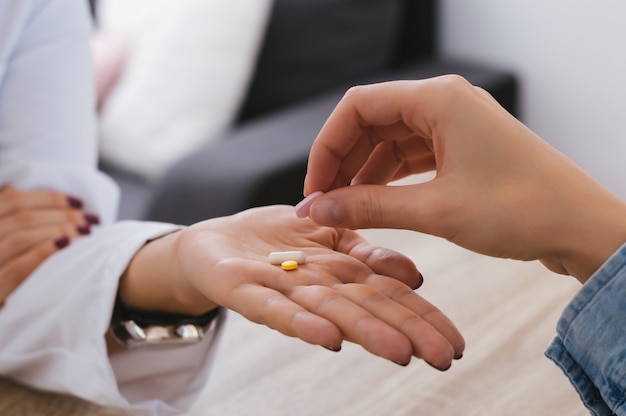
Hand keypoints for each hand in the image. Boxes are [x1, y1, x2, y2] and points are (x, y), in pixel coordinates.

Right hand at [0, 185, 98, 301]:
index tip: (78, 202)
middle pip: (21, 217)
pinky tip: (66, 247)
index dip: (47, 198)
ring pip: (20, 237)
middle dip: (61, 215)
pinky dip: (43, 253)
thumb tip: (13, 187)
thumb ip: (2, 219)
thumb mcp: (2, 244)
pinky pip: (17, 268)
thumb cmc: (2, 270)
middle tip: (90, 219)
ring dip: (58, 230)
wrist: (0, 325)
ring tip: (86, 232)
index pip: (10, 200)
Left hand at [119, 205, 464, 369]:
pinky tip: (326, 337)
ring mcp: (283, 293)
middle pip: (366, 311)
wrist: (218, 242)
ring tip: (398, 353)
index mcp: (342, 277)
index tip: (455, 343)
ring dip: (362, 333)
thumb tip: (413, 276)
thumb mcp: (332, 236)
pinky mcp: (245, 290)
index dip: (422, 318)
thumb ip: (368, 253)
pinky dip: (299, 323)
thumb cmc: (278, 241)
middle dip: (404, 333)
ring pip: (328, 313)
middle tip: (441, 359)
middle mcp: (318, 291)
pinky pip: (273, 308)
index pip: (389, 297)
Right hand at [302, 76, 625, 282]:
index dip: (327, 145)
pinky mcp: (465, 147)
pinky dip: (390, 177)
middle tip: (325, 202)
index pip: (358, 106)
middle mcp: (445, 102)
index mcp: (438, 99)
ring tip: (346, 208)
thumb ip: (369, 207)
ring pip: (391, 139)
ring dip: (365, 171)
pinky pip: (413, 154)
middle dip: (344, 161)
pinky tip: (375, 201)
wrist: (582, 228)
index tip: (314, 186)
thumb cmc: (522, 210)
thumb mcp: (435, 210)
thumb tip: (318, 209)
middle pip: (372, 121)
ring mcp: (457, 124)